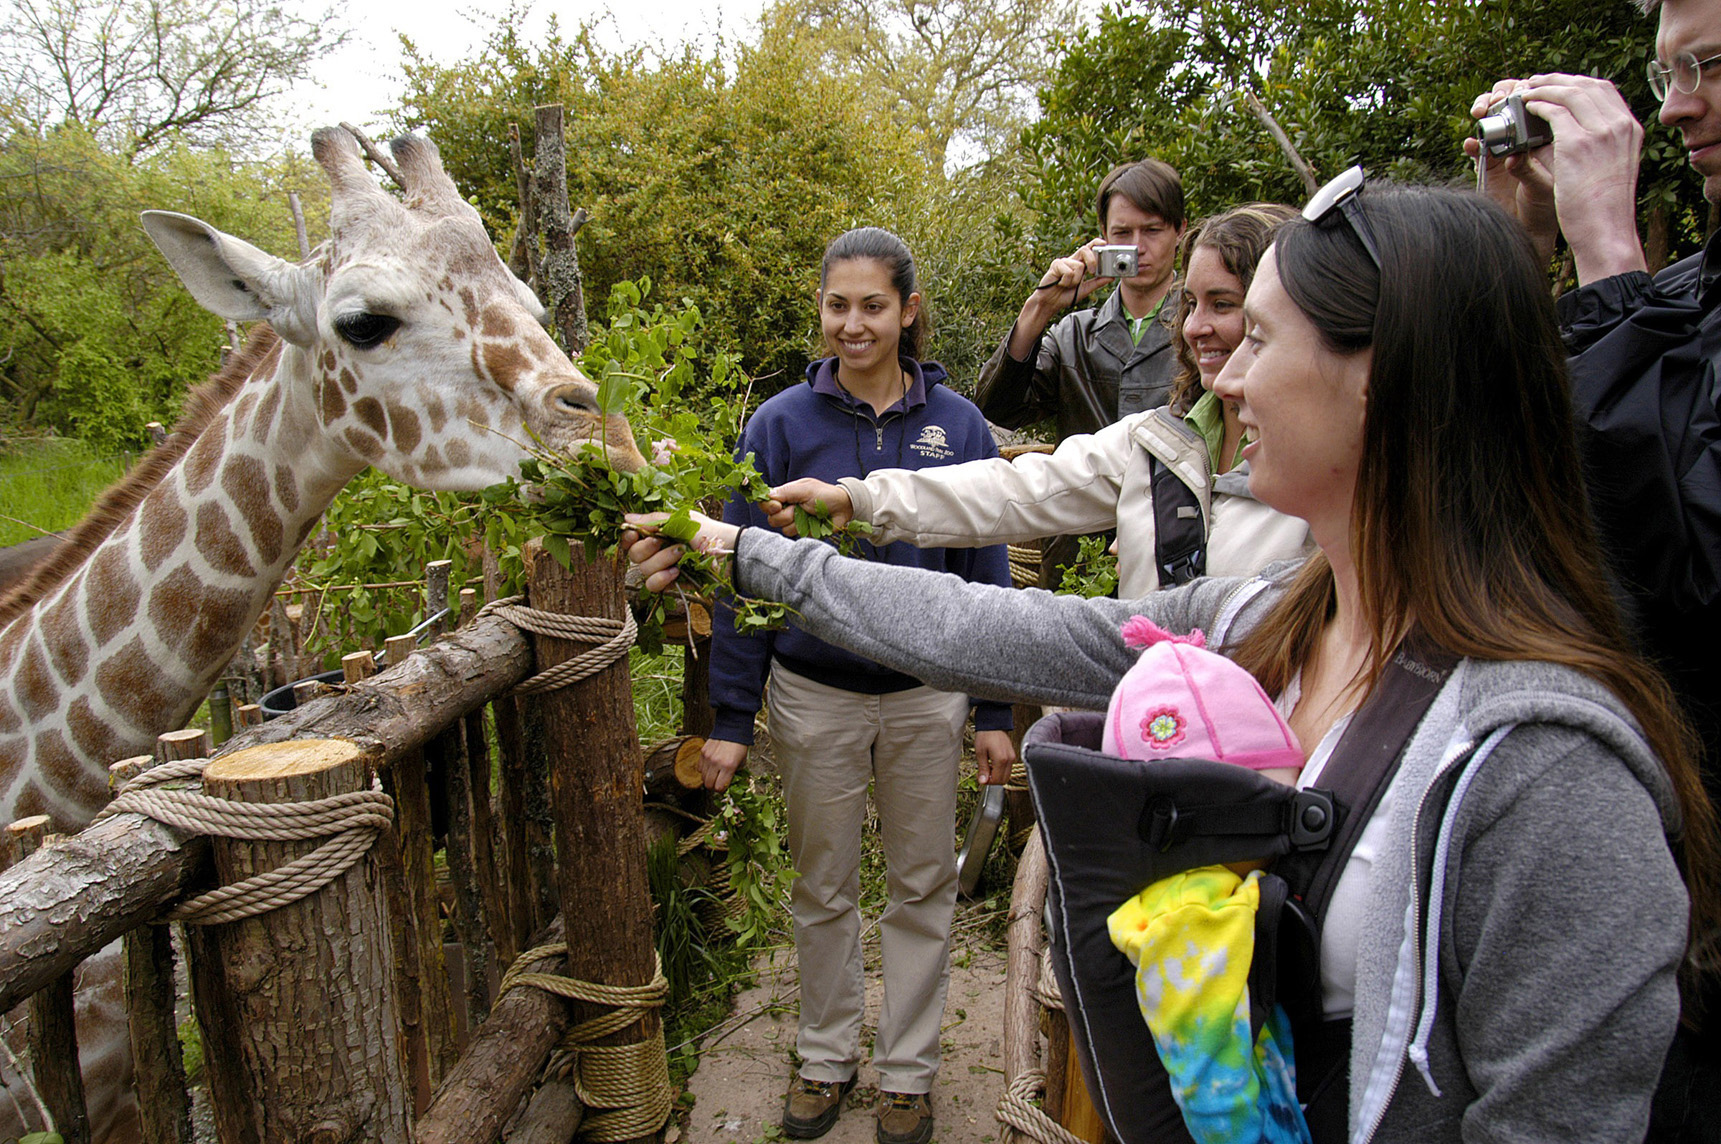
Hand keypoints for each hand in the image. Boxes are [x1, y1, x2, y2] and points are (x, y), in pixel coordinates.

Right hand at [620, 511, 739, 592]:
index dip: (627, 538)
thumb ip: (653, 520)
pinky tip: (676, 572)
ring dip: (660, 561)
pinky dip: (661, 578)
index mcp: (658, 533)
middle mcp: (657, 550)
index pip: (631, 538)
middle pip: (634, 555)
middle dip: (647, 548)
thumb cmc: (709, 532)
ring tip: (680, 554)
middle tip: (661, 542)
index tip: (633, 534)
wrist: (730, 552)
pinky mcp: (671, 583)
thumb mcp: (681, 520)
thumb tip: (626, 519)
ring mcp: (664, 568)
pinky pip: (653, 585)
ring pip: (644, 570)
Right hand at [700, 738, 748, 791]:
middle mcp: (717, 763)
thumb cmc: (739, 747)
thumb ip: (734, 774)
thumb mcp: (742, 763)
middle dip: (713, 787)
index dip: (721, 790)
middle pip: (709, 785)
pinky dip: (704, 770)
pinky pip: (699, 768)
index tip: (723, 788)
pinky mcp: (703, 753)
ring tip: (714, 775)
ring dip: (708, 779)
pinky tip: (710, 767)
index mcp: (729, 767)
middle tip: (717, 784)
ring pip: (703, 777)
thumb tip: (728, 784)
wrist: (732, 730)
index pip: (719, 787)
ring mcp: (708, 758)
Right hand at [762, 478, 853, 533]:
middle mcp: (787, 509)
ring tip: (809, 514)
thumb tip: (768, 495)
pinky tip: (814, 522)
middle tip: (799, 507)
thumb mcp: (805, 489)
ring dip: (798, 522)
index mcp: (785, 496)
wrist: (843, 507)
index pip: (765, 503)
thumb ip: (786, 492)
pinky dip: (806, 529)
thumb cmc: (825, 494)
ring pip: (784, 529)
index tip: (777, 506)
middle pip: (772, 519)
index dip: (768, 506)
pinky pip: (797, 535)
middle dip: (786, 515)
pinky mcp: (803, 532)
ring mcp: (795, 522)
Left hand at [973, 729, 1016, 786]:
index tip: (981, 777)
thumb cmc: (986, 735)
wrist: (994, 723)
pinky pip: (1008, 769)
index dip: (988, 782)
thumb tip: (983, 781)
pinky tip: (993, 764)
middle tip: (984, 774)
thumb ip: (983, 768)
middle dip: (993, 780)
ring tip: (988, 767)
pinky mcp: (1012, 755)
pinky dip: (1000, 770)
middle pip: (1004, 780)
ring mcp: (1012, 757)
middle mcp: (1009, 759)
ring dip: (997, 775)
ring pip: (1006, 775)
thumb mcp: (980, 752)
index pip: (997, 780)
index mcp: (1001, 759)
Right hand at [1011, 240, 1107, 357]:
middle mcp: (1072, 260)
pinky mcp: (1056, 265)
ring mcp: (1063, 262)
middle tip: (1092, 272)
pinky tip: (1060, 283)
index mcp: (1080, 264)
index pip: (1089, 248)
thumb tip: (1111, 277)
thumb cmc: (1065, 295)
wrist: (1050, 303)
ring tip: (1068, 285)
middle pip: (1085, 249)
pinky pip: (1068, 271)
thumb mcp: (1085, 290)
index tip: (1105, 244)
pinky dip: (1067, 281)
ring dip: (1076, 280)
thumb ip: (1097, 282)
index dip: (1097, 243)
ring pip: (1079, 265)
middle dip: (1093, 260)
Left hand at [1465, 74, 1647, 282]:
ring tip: (1526, 91)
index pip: (1606, 90)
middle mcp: (1619, 125)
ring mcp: (1600, 132)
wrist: (1606, 229)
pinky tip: (1526, 108)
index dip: (1578, 82)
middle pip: (1587, 85)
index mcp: (1631, 129)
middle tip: (1536, 82)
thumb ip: (1604, 146)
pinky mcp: (1577, 144)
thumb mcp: (1615, 167)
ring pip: (1569, 93)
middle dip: (1558, 80)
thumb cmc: (1604, 207)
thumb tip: (1580, 134)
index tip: (1559, 84)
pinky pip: (1553, 112)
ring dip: (1544, 88)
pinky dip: (1538, 105)